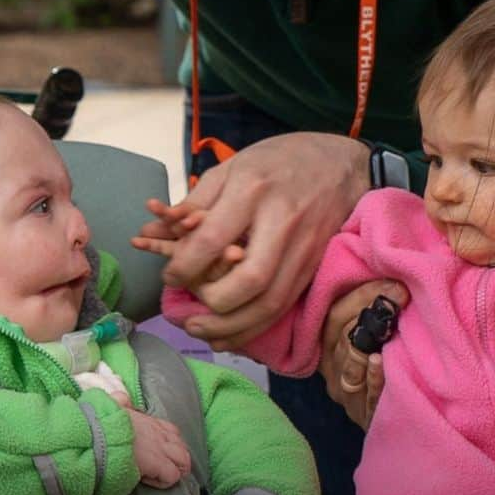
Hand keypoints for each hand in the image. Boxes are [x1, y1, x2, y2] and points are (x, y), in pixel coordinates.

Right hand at [104, 388, 191, 488]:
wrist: (99, 436)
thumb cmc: (102, 424)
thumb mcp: (112, 406)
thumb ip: (120, 402)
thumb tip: (123, 398)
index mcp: (149, 422)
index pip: (171, 431)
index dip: (169, 443)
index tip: (157, 451)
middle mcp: (159, 434)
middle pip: (182, 446)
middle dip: (178, 458)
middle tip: (165, 468)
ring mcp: (160, 449)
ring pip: (184, 460)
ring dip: (176, 469)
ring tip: (162, 476)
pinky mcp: (157, 464)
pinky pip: (173, 475)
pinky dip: (165, 481)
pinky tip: (151, 480)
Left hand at [137, 132, 369, 347]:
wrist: (342, 163)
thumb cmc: (280, 160)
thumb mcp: (233, 166)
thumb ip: (194, 202)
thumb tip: (152, 229)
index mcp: (253, 190)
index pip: (213, 239)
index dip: (185, 266)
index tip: (169, 276)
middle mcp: (281, 221)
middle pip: (249, 280)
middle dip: (213, 304)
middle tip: (187, 309)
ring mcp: (304, 247)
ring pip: (271, 302)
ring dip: (233, 327)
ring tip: (201, 332)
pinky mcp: (314, 265)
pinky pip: (285, 305)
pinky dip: (255, 326)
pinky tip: (231, 334)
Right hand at [317, 281, 409, 428]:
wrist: (397, 418)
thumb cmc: (385, 365)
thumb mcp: (371, 336)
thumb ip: (372, 311)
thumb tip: (392, 277)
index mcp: (328, 345)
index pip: (334, 313)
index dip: (361, 295)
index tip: (391, 281)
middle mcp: (332, 368)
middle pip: (342, 335)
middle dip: (370, 310)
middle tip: (400, 294)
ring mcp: (346, 393)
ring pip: (349, 362)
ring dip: (370, 340)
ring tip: (389, 320)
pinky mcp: (362, 414)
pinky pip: (366, 393)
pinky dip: (373, 376)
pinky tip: (381, 361)